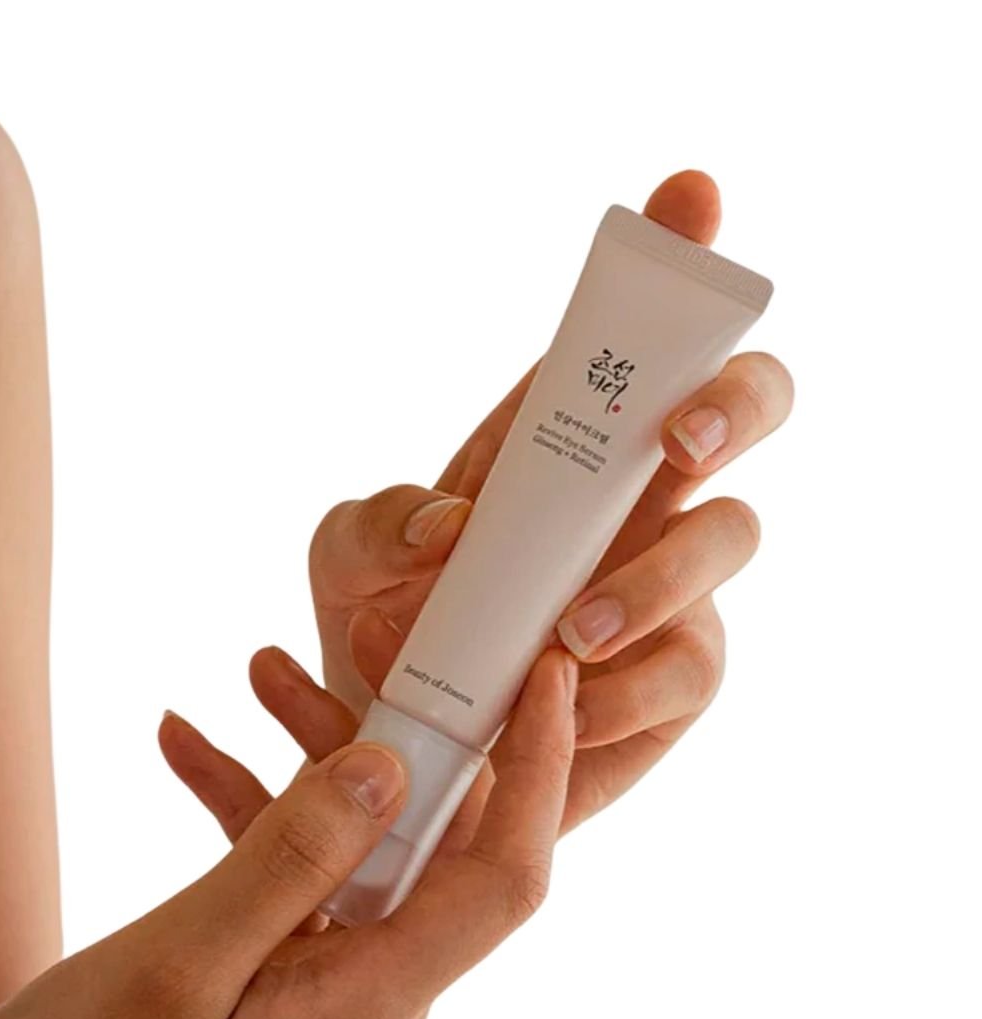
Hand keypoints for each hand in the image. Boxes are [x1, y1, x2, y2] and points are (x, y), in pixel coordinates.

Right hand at [0, 653, 576, 1018]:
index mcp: (365, 1016)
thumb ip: (291, 862)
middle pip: (429, 847)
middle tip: (354, 644)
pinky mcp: (290, 983)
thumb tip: (390, 768)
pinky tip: (192, 752)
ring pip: (362, 849)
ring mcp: (332, 997)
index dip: (540, 772)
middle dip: (396, 735)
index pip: (503, 880)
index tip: (547, 679)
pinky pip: (304, 879)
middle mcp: (372, 1009)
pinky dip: (259, 813)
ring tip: (252, 678)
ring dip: (313, 764)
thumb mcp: (175, 965)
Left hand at [307, 168, 792, 833]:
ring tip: (569, 632)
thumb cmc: (384, 628)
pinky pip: (689, 668)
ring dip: (658, 575)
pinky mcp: (677, 680)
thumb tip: (453, 528)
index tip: (693, 196)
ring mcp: (674, 586)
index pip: (637, 338)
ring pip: (732, 538)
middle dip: (734, 401)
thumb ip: (375, 523)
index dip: (681, 260)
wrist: (405, 746)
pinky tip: (560, 702)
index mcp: (562, 444)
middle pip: (747, 406)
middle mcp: (635, 499)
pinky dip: (625, 687)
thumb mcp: (346, 559)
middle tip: (676, 440)